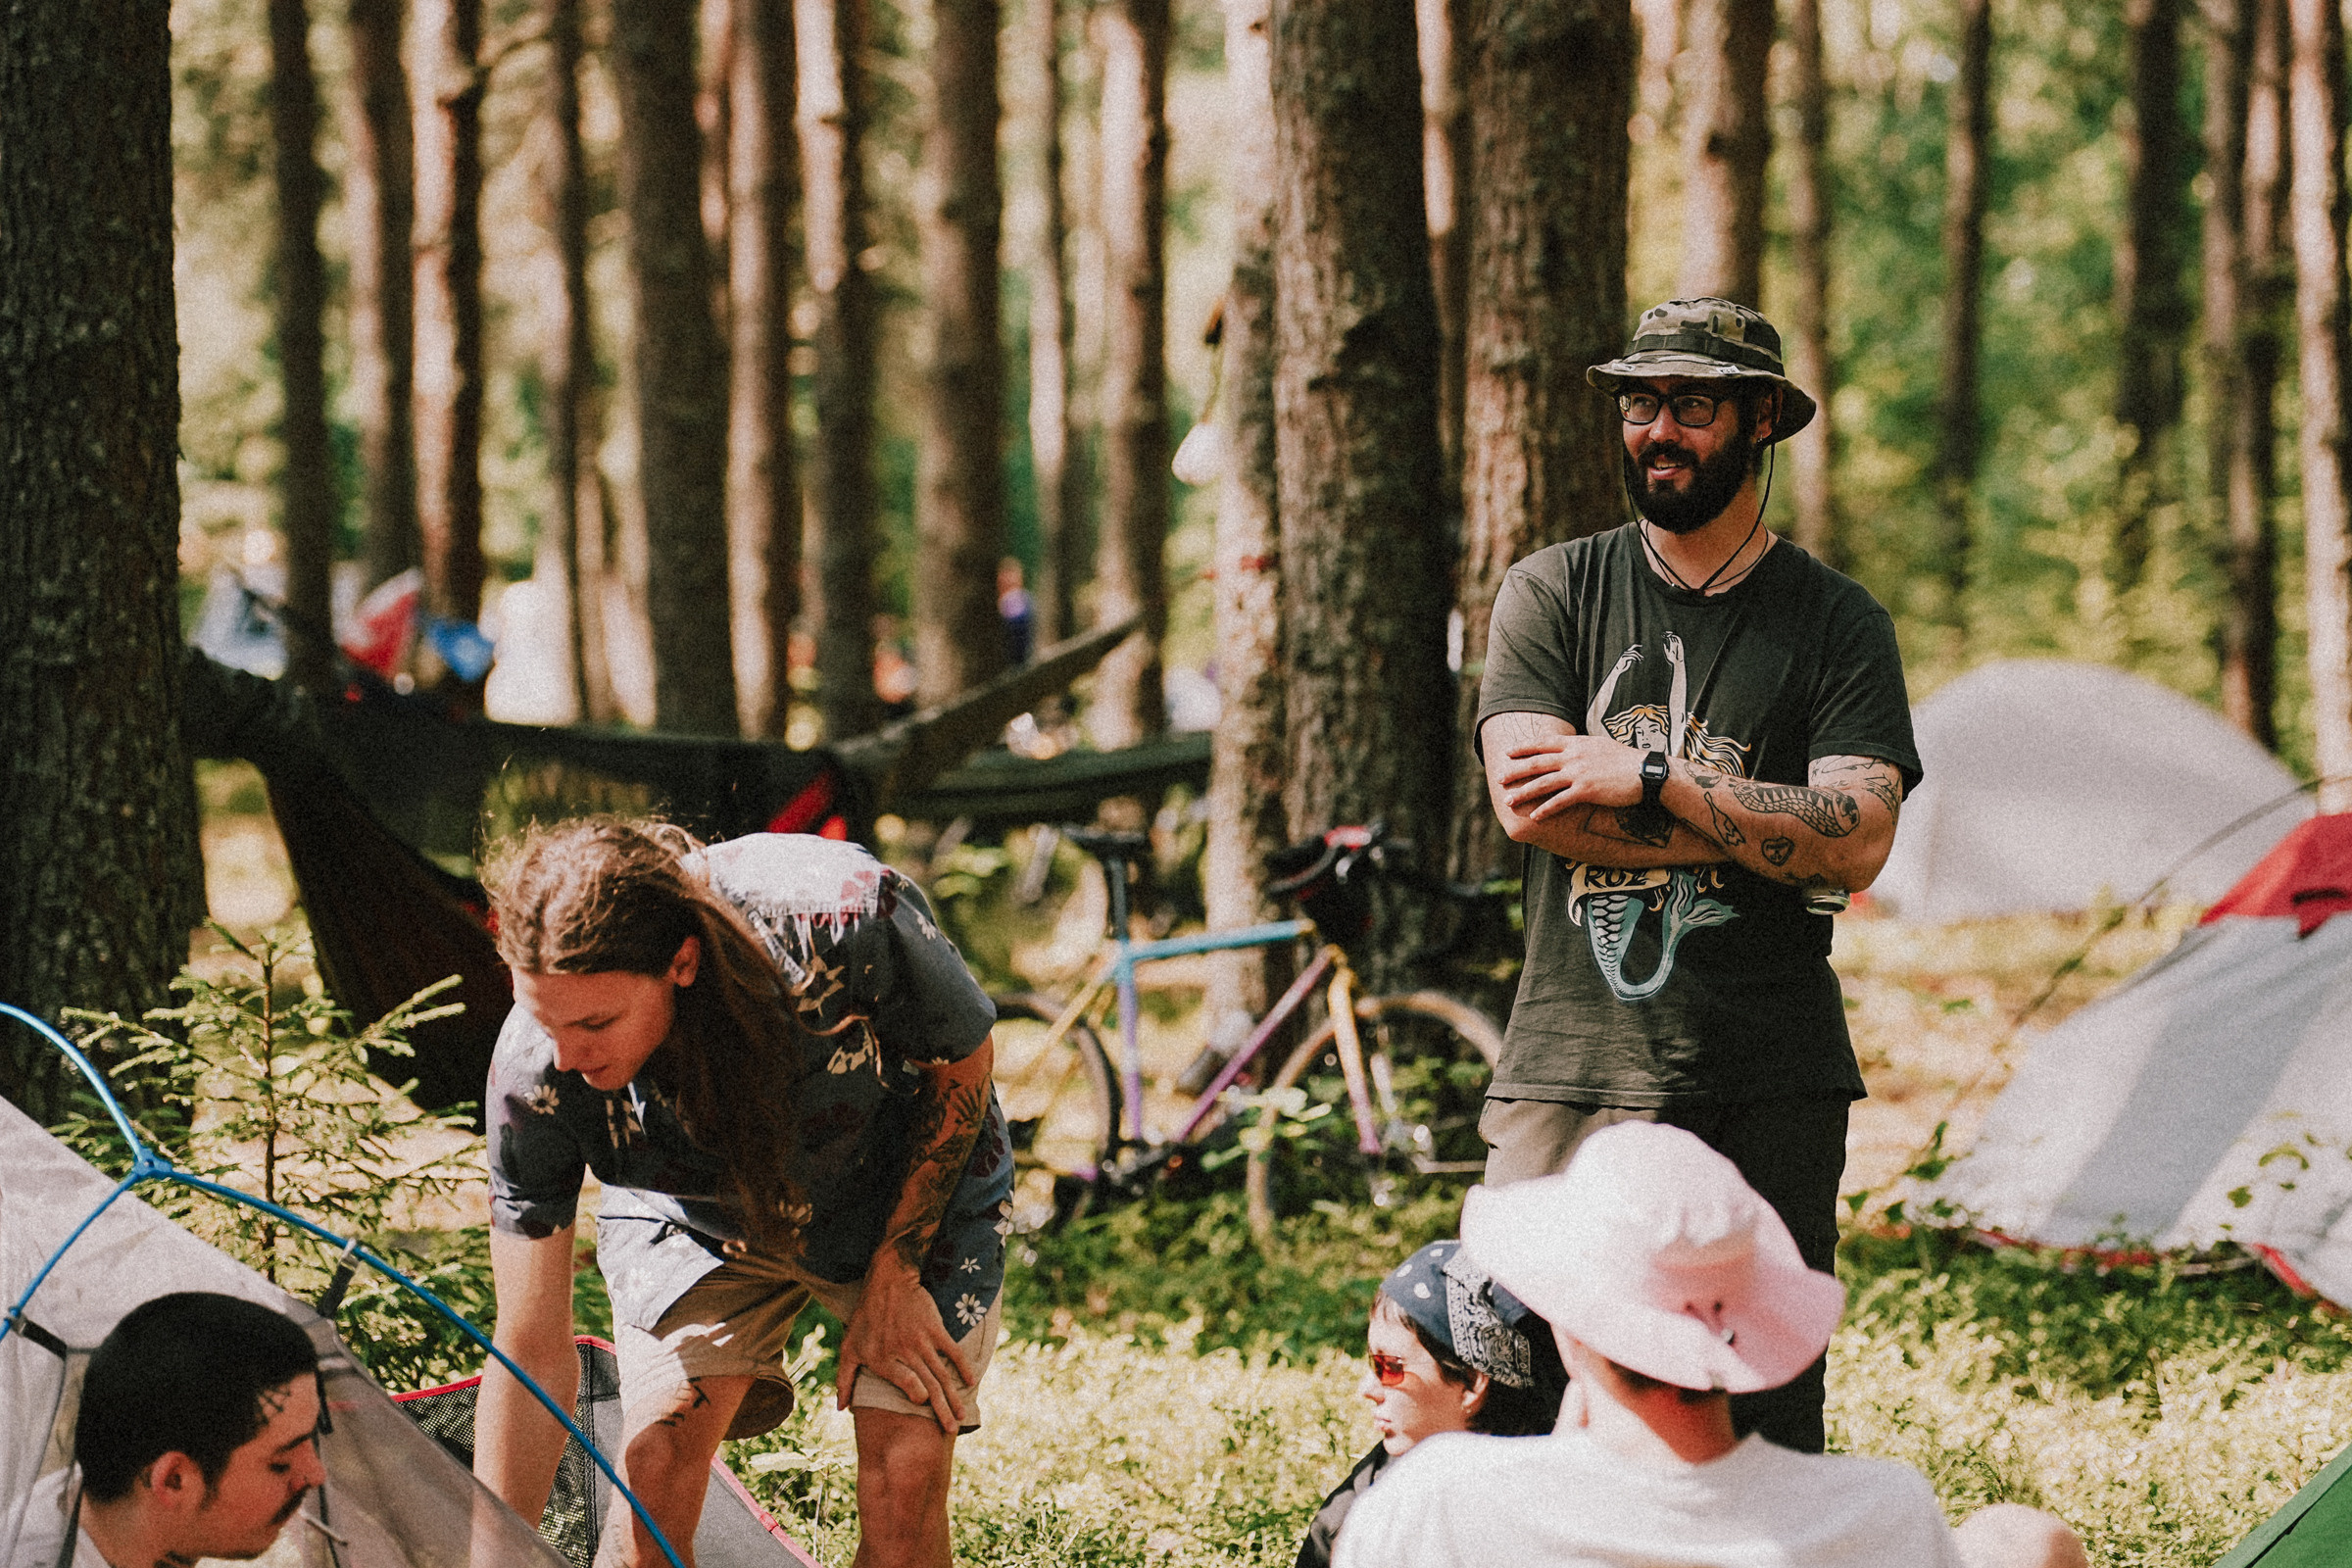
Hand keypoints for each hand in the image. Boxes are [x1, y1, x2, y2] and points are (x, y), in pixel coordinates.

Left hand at [835, 1256, 973, 1433]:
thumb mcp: (848, 1348)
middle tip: (952, 1431)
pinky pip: (953, 1351)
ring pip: (942, 1373)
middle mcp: (904, 1352)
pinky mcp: (935, 1328)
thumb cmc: (865, 1317)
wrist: (888, 1282)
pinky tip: (971, 1381)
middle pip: (929, 1385)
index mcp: (883, 1359)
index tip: (923, 1403)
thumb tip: (840, 1409)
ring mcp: (922, 1340)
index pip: (906, 1382)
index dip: (918, 1395)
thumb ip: (844, 1379)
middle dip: (942, 1410)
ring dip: (954, 1396)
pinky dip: (963, 1366)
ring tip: (962, 1415)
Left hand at [1500, 735, 1648, 817]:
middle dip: (1516, 771)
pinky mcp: (1587, 790)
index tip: (1508, 752)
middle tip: (1498, 778)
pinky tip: (1534, 817)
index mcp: (1577, 743)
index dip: (1524, 748)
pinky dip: (1546, 809)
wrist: (1647, 772)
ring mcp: (1579, 773)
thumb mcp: (1600, 746)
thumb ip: (1582, 748)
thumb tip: (1571, 748)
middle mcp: (1574, 756)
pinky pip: (1560, 801)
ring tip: (1509, 801)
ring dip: (1524, 792)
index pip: (1544, 743)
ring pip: (1544, 783)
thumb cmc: (1626, 761)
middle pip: (1538, 763)